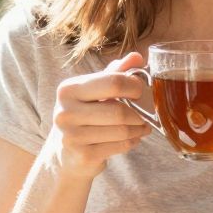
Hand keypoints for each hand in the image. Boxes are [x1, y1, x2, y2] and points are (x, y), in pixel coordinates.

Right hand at [48, 51, 151, 178]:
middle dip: (139, 113)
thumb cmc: (84, 115)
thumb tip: (137, 57)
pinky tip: (132, 138)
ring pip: (122, 130)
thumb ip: (115, 72)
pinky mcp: (82, 156)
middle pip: (119, 111)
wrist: (65, 153)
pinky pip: (120, 146)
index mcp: (68, 89)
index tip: (141, 90)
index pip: (112, 82)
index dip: (134, 86)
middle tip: (146, 114)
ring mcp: (72, 136)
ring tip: (142, 126)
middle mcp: (65, 112)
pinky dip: (132, 141)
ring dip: (138, 129)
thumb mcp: (94, 91)